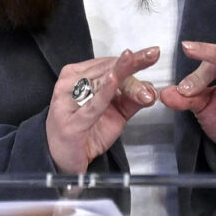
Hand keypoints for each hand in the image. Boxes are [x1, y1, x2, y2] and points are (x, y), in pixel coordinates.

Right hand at [46, 47, 159, 172]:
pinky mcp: (72, 122)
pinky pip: (92, 105)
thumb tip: (152, 88)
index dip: (133, 61)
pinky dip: (105, 92)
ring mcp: (68, 101)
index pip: (110, 63)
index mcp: (80, 74)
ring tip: (142, 79)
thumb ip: (133, 98)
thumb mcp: (116, 112)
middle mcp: (71, 83)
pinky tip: (114, 81)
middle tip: (152, 55)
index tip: (152, 54)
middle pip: (107, 69)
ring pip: (102, 84)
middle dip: (133, 65)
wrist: (63, 160)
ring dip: (127, 82)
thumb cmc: (88, 131)